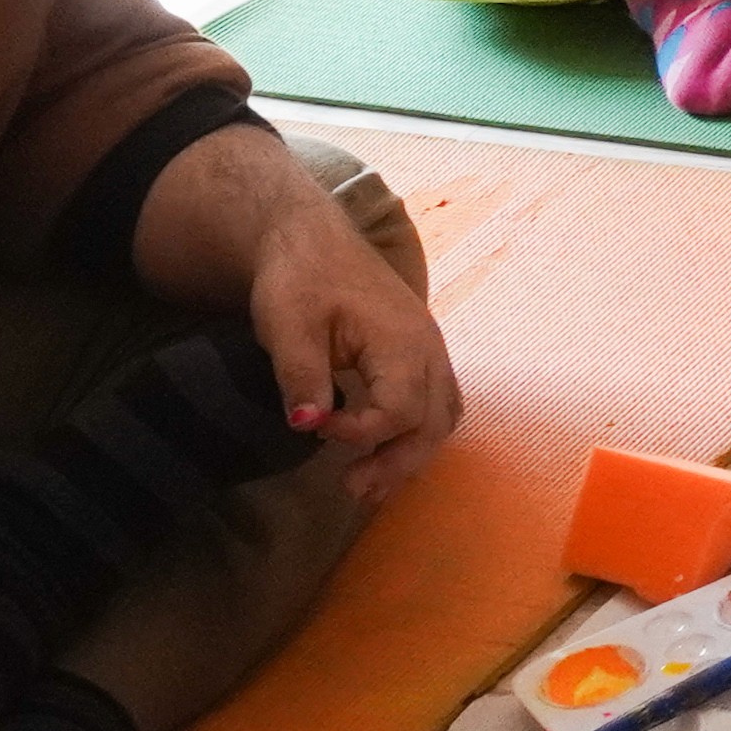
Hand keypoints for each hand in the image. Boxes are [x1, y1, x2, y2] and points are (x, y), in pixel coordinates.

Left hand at [170, 144, 464, 509]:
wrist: (311, 241)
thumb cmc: (299, 279)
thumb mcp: (288, 325)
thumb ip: (301, 374)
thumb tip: (307, 425)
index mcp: (402, 341)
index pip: (399, 410)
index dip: (358, 432)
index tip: (312, 426)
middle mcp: (429, 350)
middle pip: (433, 423)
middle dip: (397, 463)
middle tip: (351, 489)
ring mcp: (430, 352)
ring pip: (442, 417)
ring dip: (412, 454)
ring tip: (370, 484)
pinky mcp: (420, 355)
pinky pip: (438, 403)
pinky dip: (419, 434)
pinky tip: (388, 450)